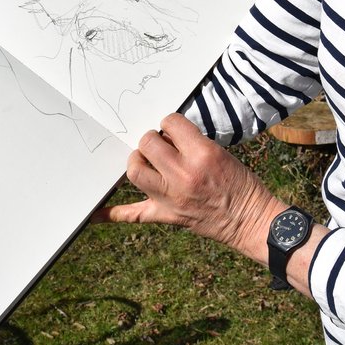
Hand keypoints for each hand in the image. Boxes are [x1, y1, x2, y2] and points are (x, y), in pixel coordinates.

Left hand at [93, 113, 286, 263]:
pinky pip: (132, 215)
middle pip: (148, 144)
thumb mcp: (221, 153)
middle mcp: (183, 175)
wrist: (251, 221)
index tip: (172, 129)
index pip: (170, 123)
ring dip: (137, 162)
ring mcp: (172, 197)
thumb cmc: (241, 185)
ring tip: (146, 162)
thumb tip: (165, 134)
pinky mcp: (167, 215)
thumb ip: (192, 143)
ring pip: (135, 171)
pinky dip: (112, 214)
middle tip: (160, 145)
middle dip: (151, 139)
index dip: (169, 123)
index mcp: (202, 154)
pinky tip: (93, 214)